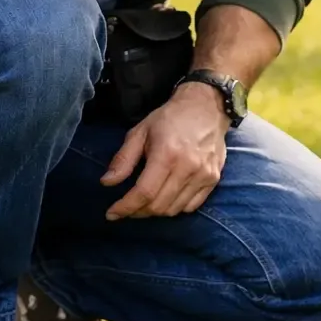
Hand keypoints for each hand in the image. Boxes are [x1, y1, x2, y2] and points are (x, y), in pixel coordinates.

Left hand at [101, 84, 229, 219]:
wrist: (206, 107)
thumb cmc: (170, 118)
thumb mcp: (140, 132)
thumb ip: (123, 159)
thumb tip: (106, 183)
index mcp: (167, 154)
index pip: (144, 193)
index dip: (126, 207)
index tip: (112, 214)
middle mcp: (188, 168)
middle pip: (158, 206)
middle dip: (137, 212)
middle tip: (127, 207)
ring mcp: (204, 175)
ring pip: (174, 209)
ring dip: (155, 212)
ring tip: (144, 204)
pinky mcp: (213, 179)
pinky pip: (191, 206)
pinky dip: (175, 208)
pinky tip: (166, 199)